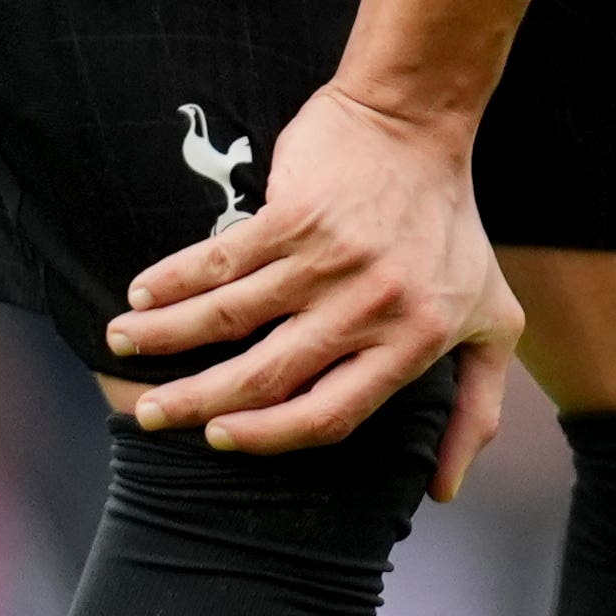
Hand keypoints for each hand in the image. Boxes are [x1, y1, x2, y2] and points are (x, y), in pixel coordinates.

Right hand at [107, 82, 522, 493]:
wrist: (417, 124)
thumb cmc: (453, 230)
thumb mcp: (492, 321)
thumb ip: (475, 409)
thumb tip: (442, 492)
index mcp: (412, 344)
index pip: (330, 414)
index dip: (268, 436)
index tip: (221, 439)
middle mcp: (370, 308)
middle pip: (267, 376)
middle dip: (198, 402)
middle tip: (152, 416)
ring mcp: (329, 261)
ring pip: (229, 317)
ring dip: (165, 336)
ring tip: (123, 346)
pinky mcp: (294, 216)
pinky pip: (220, 260)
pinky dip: (174, 279)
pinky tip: (142, 294)